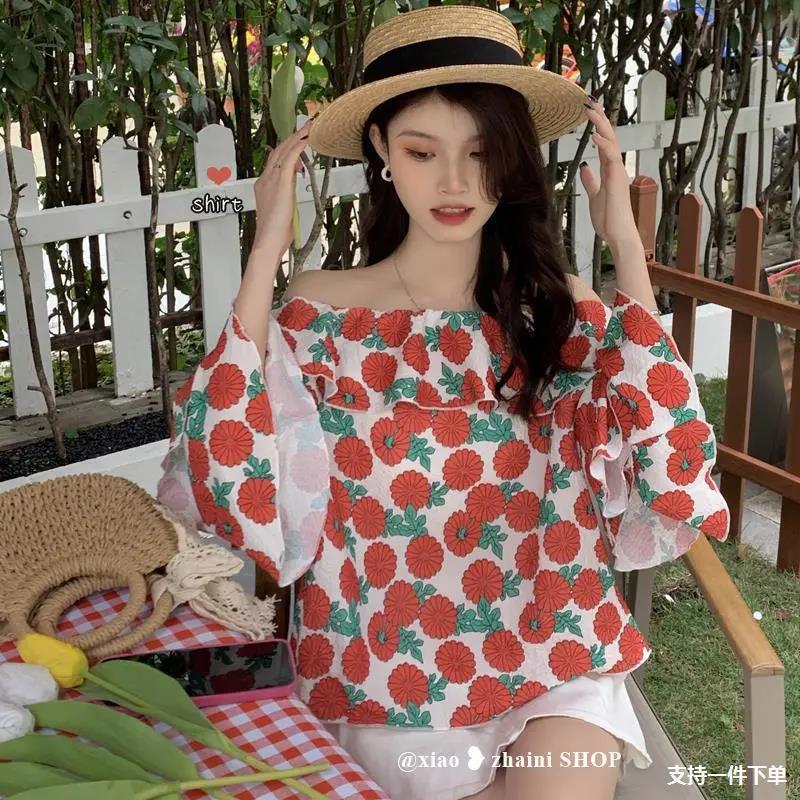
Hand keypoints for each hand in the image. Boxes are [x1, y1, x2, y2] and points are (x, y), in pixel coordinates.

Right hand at [252, 117, 314, 257]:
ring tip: (308, 127)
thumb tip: (292, 197)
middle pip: (279, 151)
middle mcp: (266, 179)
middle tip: (305, 126)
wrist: (268, 241)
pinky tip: (307, 138)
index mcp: (264, 186)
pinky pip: (290, 158)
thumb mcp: (283, 212)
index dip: (287, 149)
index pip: (276, 161)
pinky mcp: (281, 183)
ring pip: (284, 151)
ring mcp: (272, 180)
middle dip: (292, 138)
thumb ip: (288, 200)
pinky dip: (298, 146)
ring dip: (297, 137)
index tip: (297, 140)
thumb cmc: (276, 233)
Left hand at [578, 98, 639, 246]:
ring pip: (611, 141)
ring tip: (590, 109)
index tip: (590, 109)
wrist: (618, 235)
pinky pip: (611, 157)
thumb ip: (591, 181)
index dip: (598, 125)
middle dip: (600, 117)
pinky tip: (593, 134)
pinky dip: (603, 144)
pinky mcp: (617, 180)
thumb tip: (585, 168)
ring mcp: (618, 172)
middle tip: (590, 100)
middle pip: (609, 135)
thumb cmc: (609, 219)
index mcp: (610, 169)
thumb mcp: (594, 196)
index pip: (604, 141)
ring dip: (601, 124)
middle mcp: (616, 167)